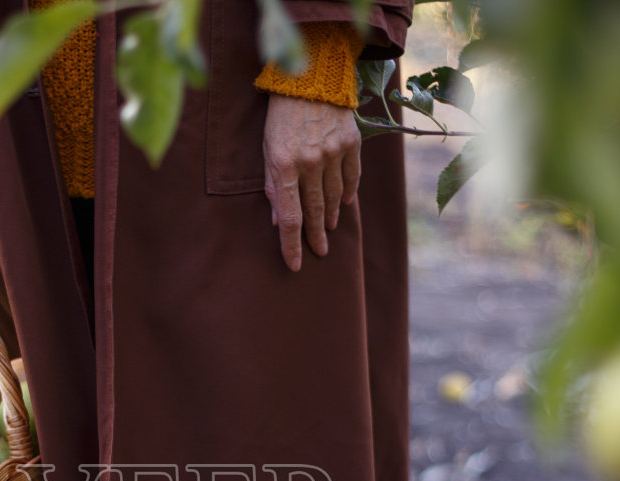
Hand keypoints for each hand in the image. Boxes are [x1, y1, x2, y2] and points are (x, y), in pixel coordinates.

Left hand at [262, 94, 361, 271]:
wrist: (309, 76)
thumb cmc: (280, 114)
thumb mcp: (267, 147)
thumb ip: (272, 184)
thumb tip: (277, 220)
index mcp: (284, 165)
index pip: (289, 217)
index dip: (291, 245)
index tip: (296, 264)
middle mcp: (310, 162)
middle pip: (315, 211)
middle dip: (315, 236)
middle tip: (319, 252)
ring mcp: (334, 152)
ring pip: (335, 196)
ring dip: (332, 216)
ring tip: (330, 228)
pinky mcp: (351, 142)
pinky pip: (352, 176)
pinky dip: (349, 192)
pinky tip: (346, 203)